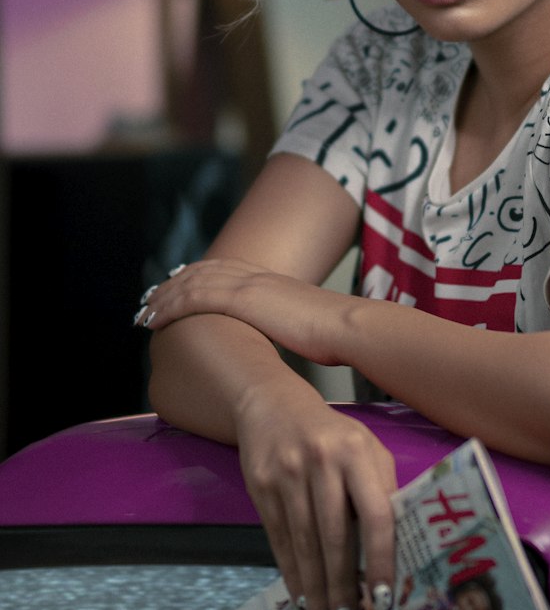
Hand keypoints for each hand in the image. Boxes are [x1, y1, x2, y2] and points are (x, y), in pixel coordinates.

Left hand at [135, 259, 339, 362]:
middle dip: (174, 284)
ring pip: (192, 283)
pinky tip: (155, 320)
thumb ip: (292, 325)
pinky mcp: (242, 300)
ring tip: (144, 312)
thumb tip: (292, 338)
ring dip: (165, 297)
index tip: (179, 286)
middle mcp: (256, 277)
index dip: (199, 276)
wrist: (347, 325)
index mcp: (271, 281)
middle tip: (151, 298)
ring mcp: (248, 286)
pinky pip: (194, 298)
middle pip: (203, 272)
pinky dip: (171, 307)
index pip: (225, 271)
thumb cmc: (337, 333)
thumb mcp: (309, 324)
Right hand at [235, 378, 396, 609]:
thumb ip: (383, 487)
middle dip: (343, 586)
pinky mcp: (261, 486)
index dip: (381, 559)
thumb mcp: (366, 447)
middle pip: (335, 536)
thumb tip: (397, 545)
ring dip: (316, 588)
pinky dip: (291, 572)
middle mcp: (322, 462)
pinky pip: (279, 539)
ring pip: (305, 543)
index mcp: (358, 452)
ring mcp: (287, 474)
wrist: (273, 406)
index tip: (384, 597)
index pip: (376, 514)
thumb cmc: (333, 434)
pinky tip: (301, 595)